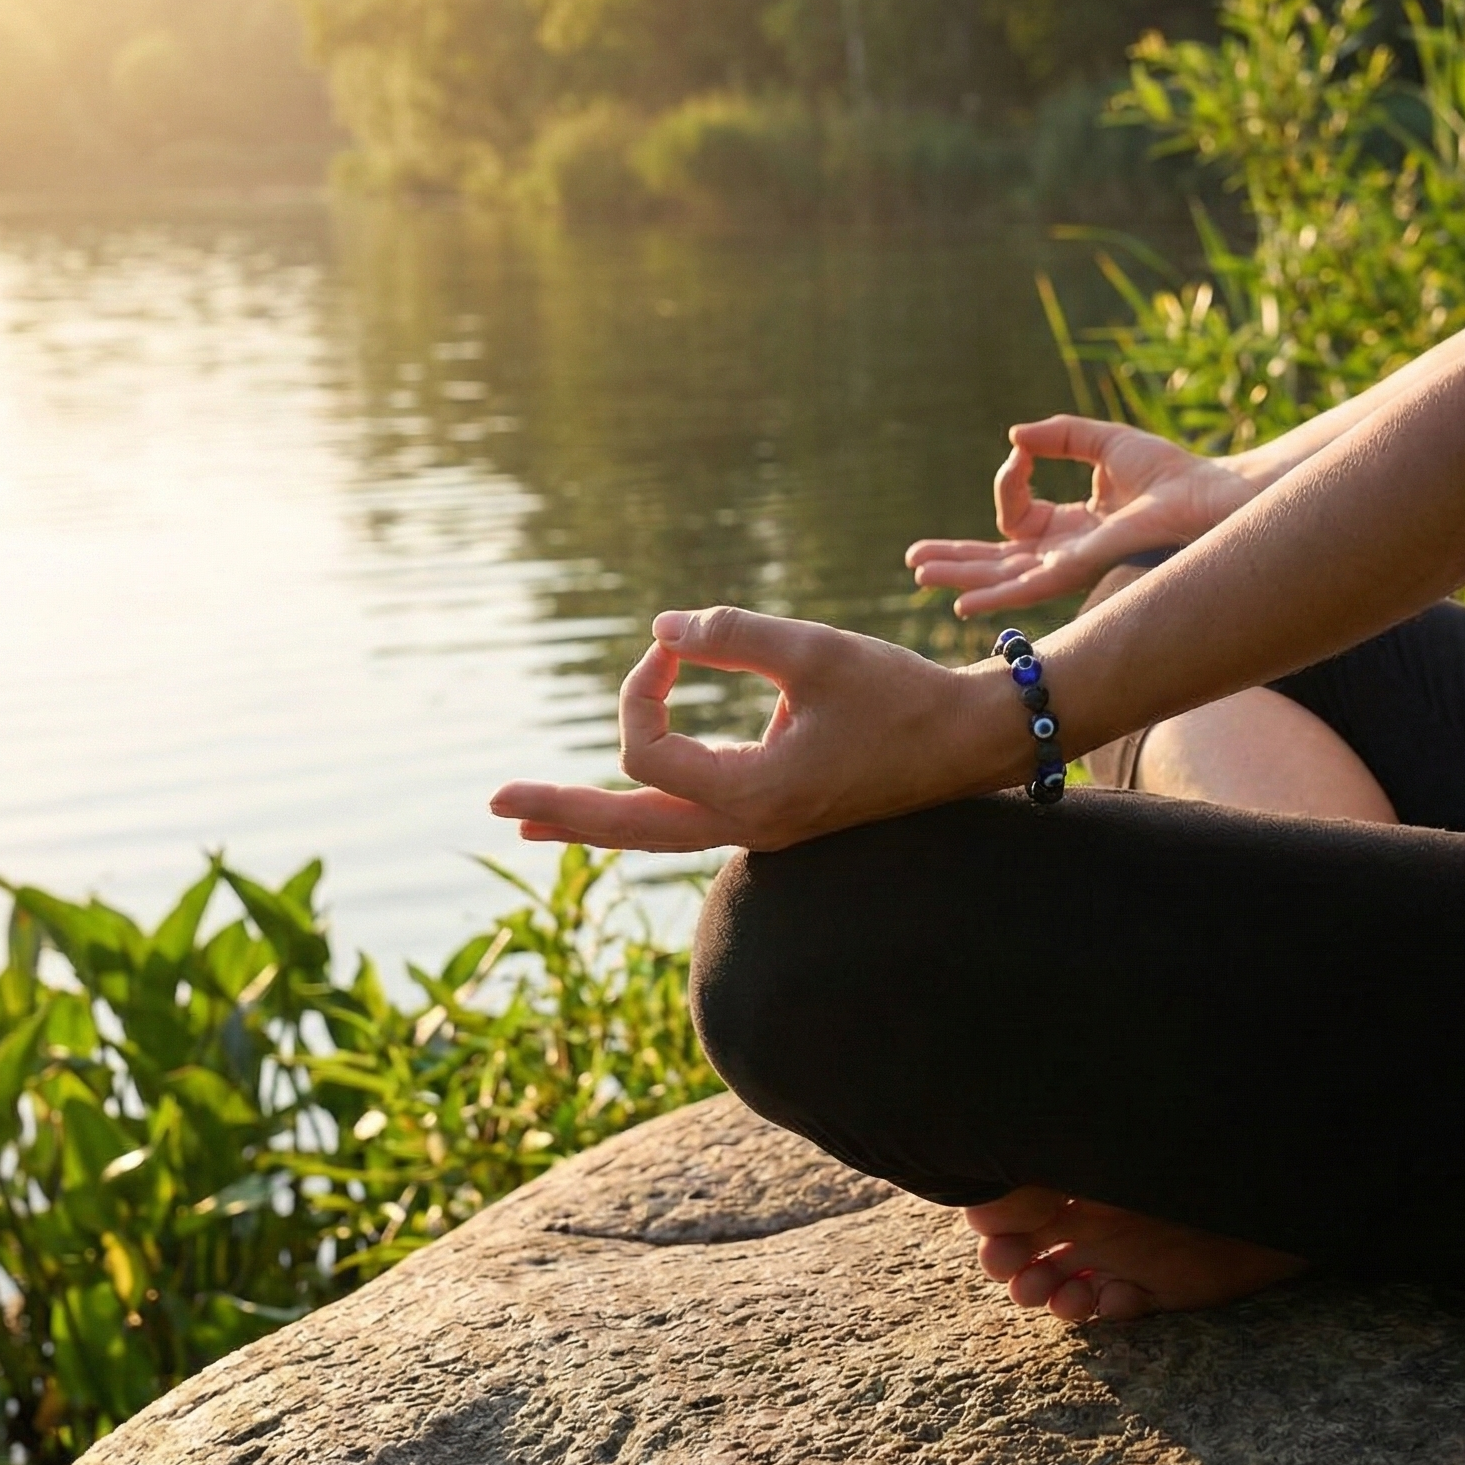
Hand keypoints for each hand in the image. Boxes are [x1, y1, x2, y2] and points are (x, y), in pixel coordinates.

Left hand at [489, 607, 1015, 852]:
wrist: (971, 743)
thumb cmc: (901, 695)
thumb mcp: (815, 651)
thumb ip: (732, 635)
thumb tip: (661, 629)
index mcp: (754, 795)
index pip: (647, 751)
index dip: (641, 687)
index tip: (672, 641)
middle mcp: (750, 827)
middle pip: (630, 831)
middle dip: (560, 812)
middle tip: (494, 804)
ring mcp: (762, 829)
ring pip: (656, 835)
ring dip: (592, 820)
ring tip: (530, 820)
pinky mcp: (776, 816)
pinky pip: (689, 821)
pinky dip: (643, 810)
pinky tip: (618, 805)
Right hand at [906, 414, 1256, 615]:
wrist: (1206, 493)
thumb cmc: (1170, 473)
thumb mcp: (1104, 442)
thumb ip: (1061, 436)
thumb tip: (1016, 437)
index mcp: (1070, 527)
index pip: (1017, 515)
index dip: (1009, 481)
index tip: (1021, 452)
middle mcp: (1065, 553)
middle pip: (997, 560)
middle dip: (955, 559)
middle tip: (914, 562)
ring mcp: (1069, 565)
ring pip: (1002, 576)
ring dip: (959, 575)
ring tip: (919, 574)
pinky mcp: (1079, 569)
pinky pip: (1027, 586)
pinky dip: (993, 595)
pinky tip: (962, 603)